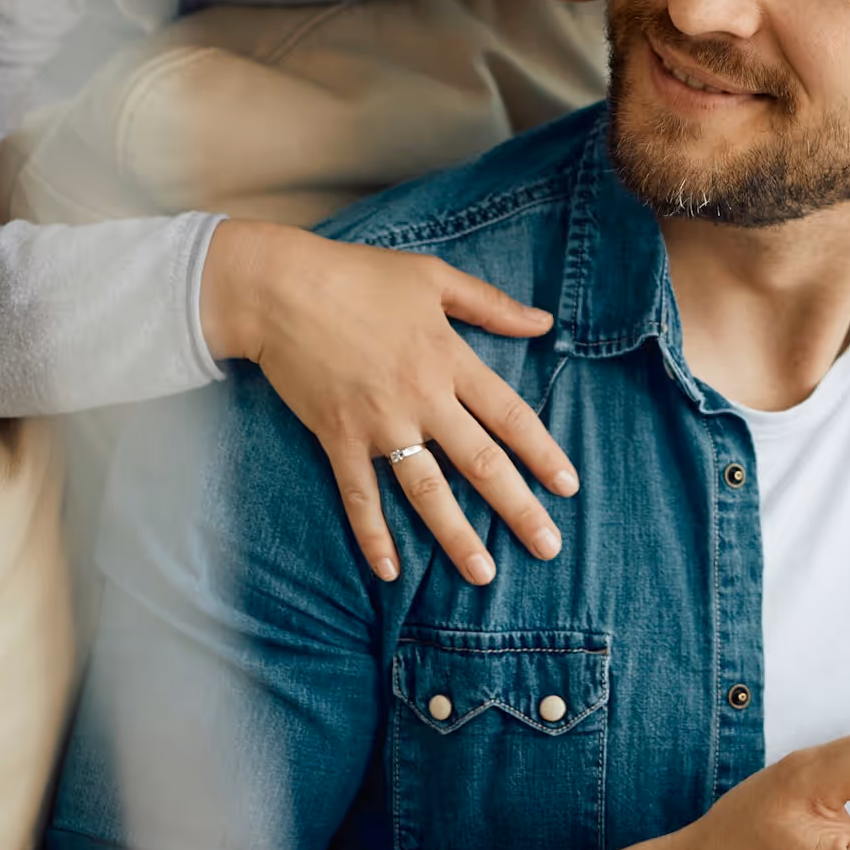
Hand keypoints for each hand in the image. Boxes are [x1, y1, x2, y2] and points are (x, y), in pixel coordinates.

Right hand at [201, 220, 576, 586]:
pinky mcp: (337, 437)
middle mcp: (421, 397)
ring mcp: (378, 423)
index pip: (510, 415)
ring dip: (457, 536)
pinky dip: (373, 535)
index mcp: (450, 358)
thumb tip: (545, 322)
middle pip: (480, 462)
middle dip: (518, 508)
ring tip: (484, 574)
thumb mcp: (434, 277)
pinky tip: (391, 571)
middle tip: (548, 546)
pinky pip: (359, 496)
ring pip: (427, 491)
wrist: (281, 289)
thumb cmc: (360, 275)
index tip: (568, 486)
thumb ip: (491, 304)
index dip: (542, 453)